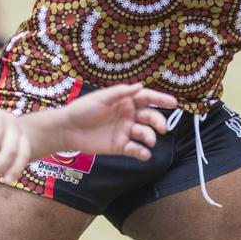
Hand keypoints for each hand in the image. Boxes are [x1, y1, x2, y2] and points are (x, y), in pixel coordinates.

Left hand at [53, 83, 176, 160]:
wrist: (67, 129)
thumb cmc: (82, 109)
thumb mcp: (101, 98)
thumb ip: (121, 93)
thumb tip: (141, 86)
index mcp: (125, 101)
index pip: (147, 99)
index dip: (161, 99)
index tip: (173, 103)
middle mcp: (128, 115)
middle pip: (150, 117)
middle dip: (158, 122)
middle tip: (162, 128)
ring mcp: (125, 131)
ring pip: (145, 133)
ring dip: (151, 137)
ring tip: (150, 141)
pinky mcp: (120, 146)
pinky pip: (135, 149)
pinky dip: (142, 152)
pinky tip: (145, 154)